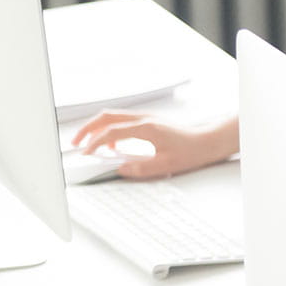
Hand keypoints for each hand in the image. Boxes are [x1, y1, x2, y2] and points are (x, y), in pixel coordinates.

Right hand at [71, 112, 234, 178]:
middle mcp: (144, 119)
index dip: (95, 142)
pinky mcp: (149, 121)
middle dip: (88, 128)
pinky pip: (123, 121)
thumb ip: (141, 168)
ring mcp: (146, 118)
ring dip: (98, 127)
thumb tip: (121, 169)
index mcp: (146, 128)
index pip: (111, 131)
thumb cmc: (192, 150)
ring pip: (113, 116)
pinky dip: (111, 130)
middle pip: (106, 117)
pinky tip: (112, 145)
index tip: (86, 153)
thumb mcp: (166, 164)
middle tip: (76, 142)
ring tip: (89, 144)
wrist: (208, 140)